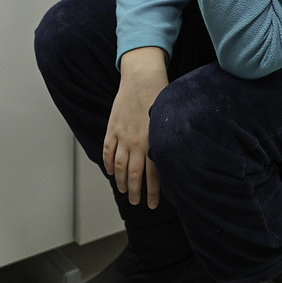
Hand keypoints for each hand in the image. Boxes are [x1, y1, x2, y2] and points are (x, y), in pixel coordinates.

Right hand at [103, 49, 167, 206]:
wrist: (142, 77)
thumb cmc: (160, 96)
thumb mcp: (169, 122)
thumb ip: (167, 142)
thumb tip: (173, 161)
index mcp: (154, 142)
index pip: (153, 175)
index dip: (152, 193)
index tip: (152, 205)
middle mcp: (137, 142)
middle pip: (134, 175)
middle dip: (135, 191)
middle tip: (136, 202)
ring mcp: (122, 135)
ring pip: (119, 166)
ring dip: (121, 181)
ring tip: (123, 191)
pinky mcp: (113, 127)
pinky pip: (107, 150)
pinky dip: (108, 163)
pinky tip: (110, 171)